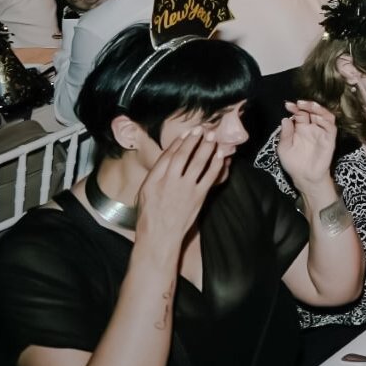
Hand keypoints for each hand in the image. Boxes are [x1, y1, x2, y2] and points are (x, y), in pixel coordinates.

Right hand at [134, 127, 231, 254]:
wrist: (158, 236)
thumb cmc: (149, 217)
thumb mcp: (144, 194)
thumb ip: (155, 177)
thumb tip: (166, 163)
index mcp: (153, 180)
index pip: (167, 156)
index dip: (177, 143)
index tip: (185, 134)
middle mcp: (168, 181)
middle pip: (183, 155)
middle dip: (193, 140)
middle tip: (201, 129)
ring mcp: (184, 189)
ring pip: (197, 162)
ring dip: (206, 147)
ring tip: (212, 137)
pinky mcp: (197, 197)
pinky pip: (209, 177)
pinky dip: (216, 165)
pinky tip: (221, 156)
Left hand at [275, 101, 341, 196]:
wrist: (304, 177)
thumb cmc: (293, 162)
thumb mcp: (284, 148)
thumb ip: (285, 134)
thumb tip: (285, 119)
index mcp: (301, 128)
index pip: (300, 113)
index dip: (295, 108)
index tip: (288, 105)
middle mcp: (312, 128)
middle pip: (313, 111)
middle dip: (306, 105)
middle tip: (298, 103)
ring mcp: (322, 133)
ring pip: (324, 115)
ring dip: (318, 109)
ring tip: (309, 105)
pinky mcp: (329, 139)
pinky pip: (330, 127)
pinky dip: (325, 121)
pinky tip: (317, 118)